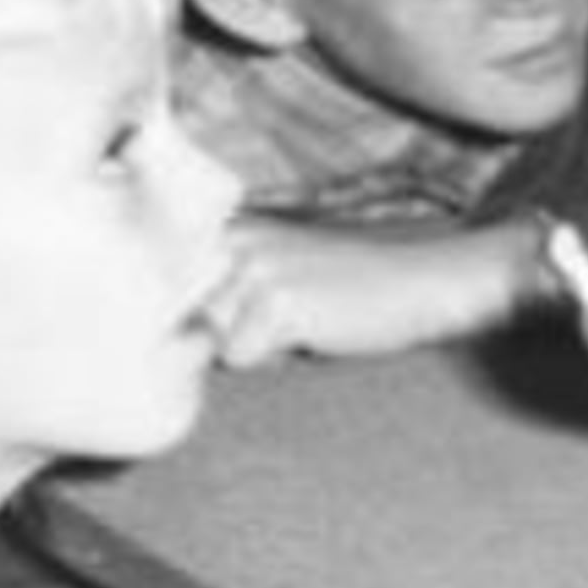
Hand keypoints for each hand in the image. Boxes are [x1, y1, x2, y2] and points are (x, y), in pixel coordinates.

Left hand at [202, 216, 550, 365]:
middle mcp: (233, 240)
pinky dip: (274, 358)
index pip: (164, 289)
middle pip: (186, 320)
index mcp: (230, 227)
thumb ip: (222, 297)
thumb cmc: (353, 288)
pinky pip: (240, 359)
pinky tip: (314, 331)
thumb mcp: (278, 277)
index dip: (186, 316)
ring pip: (211, 341)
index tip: (221, 316)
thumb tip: (169, 346)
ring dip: (249, 346)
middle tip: (286, 316)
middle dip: (224, 333)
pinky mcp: (276, 301)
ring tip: (300, 323)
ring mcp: (253, 267)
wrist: (423, 280)